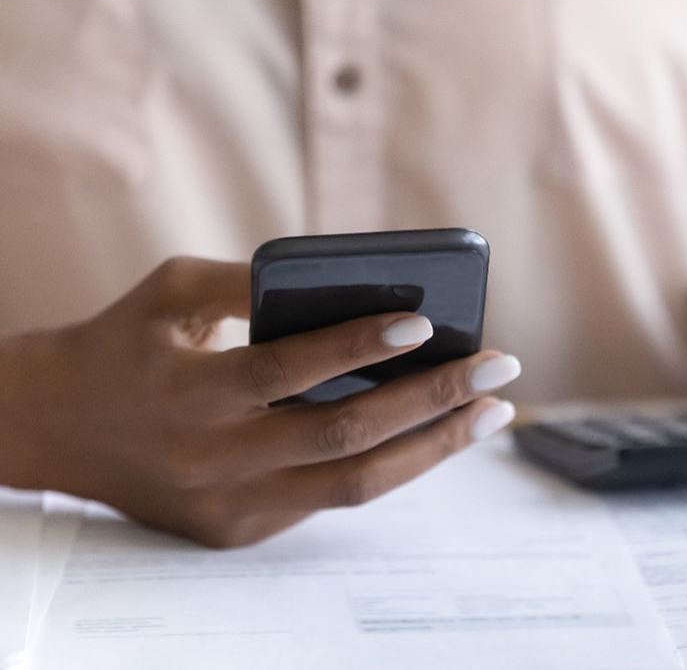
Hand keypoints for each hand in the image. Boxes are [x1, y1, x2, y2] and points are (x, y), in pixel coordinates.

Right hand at [0, 257, 520, 546]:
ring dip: (434, 448)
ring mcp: (229, 506)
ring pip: (353, 485)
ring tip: (491, 411)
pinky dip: (391, 465)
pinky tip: (436, 433)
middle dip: (432, 401)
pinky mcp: (240, 531)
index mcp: (186, 392)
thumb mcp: (170, 293)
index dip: (356, 345)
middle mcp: (210, 459)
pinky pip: (332, 500)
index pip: (285, 370)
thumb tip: (358, 285)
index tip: (425, 322)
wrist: (57, 428)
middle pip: (341, 437)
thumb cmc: (124, 344)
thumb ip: (252, 284)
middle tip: (500, 368)